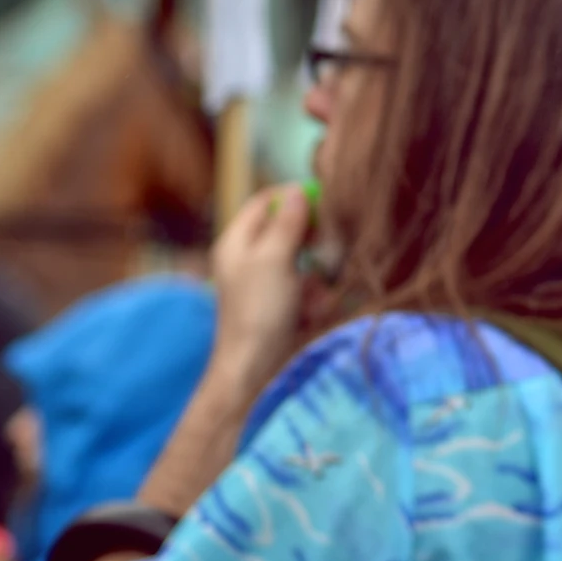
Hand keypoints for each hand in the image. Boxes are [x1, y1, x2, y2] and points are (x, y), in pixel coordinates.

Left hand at [205, 185, 313, 396]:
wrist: (255, 369)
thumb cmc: (259, 310)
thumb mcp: (274, 258)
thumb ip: (287, 222)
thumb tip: (298, 191)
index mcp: (237, 242)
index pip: (265, 202)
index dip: (292, 197)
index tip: (322, 203)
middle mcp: (250, 257)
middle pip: (287, 228)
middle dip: (310, 240)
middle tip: (325, 249)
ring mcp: (266, 282)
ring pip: (304, 259)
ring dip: (316, 273)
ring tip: (312, 294)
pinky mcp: (282, 304)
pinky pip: (306, 287)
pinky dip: (314, 296)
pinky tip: (312, 312)